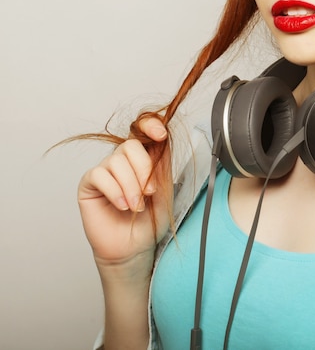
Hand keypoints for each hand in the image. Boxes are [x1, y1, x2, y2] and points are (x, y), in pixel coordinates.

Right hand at [77, 118, 170, 270]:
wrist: (136, 247)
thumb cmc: (151, 220)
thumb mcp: (165, 188)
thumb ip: (162, 163)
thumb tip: (162, 138)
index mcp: (143, 157)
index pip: (142, 129)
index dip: (150, 126)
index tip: (161, 135)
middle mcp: (123, 161)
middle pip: (130, 145)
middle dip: (143, 169)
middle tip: (150, 192)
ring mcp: (105, 171)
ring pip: (116, 161)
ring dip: (131, 186)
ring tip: (137, 207)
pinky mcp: (89, 184)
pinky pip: (100, 175)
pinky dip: (115, 191)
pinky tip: (122, 206)